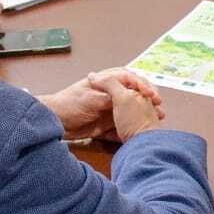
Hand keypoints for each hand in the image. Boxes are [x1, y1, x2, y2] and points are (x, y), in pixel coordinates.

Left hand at [40, 68, 164, 142]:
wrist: (54, 122)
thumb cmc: (69, 105)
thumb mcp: (91, 99)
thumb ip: (110, 97)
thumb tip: (127, 97)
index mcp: (106, 81)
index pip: (130, 79)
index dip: (142, 85)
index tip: (151, 95)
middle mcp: (110, 93)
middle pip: (134, 94)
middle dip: (147, 101)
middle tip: (159, 109)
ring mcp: (109, 109)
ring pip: (131, 111)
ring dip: (142, 116)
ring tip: (155, 122)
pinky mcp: (106, 123)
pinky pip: (122, 126)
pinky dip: (130, 130)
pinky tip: (139, 134)